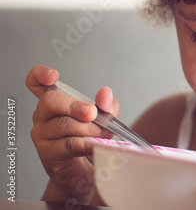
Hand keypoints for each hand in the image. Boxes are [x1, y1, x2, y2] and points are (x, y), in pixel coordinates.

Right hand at [27, 65, 119, 203]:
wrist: (87, 172)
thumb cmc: (91, 141)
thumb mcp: (104, 119)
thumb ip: (107, 105)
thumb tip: (105, 94)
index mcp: (55, 104)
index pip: (37, 84)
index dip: (40, 75)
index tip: (53, 76)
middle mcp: (43, 117)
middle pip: (51, 101)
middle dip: (75, 106)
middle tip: (93, 114)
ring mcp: (42, 135)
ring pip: (63, 124)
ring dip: (88, 129)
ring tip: (102, 134)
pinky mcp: (48, 154)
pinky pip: (68, 144)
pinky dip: (86, 144)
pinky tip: (96, 145)